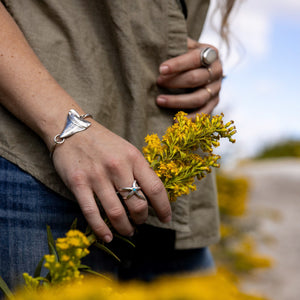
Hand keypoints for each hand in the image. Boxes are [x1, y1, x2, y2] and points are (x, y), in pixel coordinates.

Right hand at [52, 120, 171, 242]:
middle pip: (137, 204)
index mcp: (133, 157)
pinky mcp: (78, 183)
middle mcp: (117, 166)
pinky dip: (101, 229)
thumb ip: (139, 170)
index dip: (163, 208)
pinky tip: (107, 237)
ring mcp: (97, 176)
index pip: (155, 188)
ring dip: (125, 228)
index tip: (166, 218)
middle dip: (141, 219)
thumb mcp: (127, 150)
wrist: (72, 130)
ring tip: (127, 230)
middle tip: (140, 222)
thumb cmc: (104, 142)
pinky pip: (92, 213)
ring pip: (116, 213)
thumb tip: (151, 196)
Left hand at [156, 38, 222, 117]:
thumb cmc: (184, 55)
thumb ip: (175, 45)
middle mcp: (217, 71)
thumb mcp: (182, 46)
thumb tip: (156, 48)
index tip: (161, 69)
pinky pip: (203, 114)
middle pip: (196, 79)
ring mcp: (216, 89)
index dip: (178, 64)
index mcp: (210, 53)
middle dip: (175, 82)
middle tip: (157, 82)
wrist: (197, 66)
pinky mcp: (213, 103)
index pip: (195, 58)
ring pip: (198, 98)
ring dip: (177, 101)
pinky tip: (175, 120)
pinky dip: (189, 119)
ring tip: (160, 101)